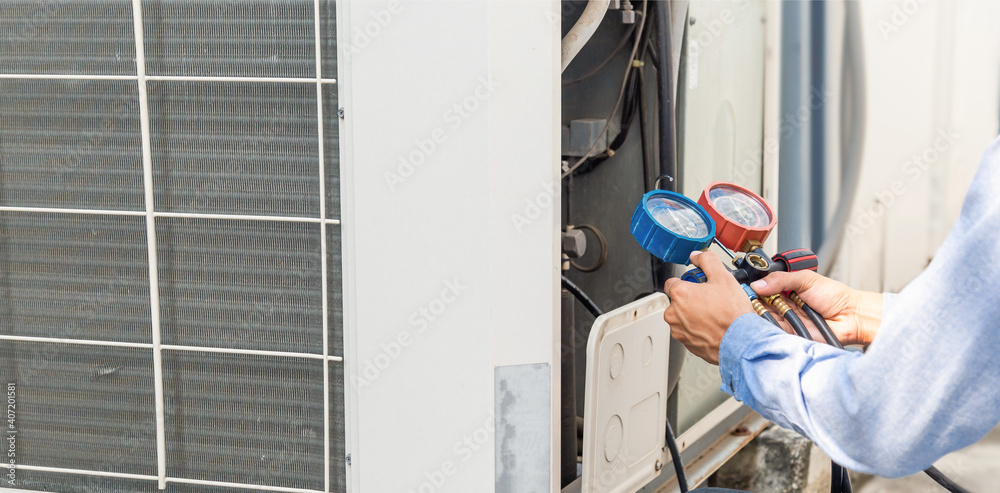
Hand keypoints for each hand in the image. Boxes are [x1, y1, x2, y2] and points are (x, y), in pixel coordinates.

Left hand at [663, 251, 753, 364]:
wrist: (741, 341)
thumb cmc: (732, 314)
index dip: (686, 282)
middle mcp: (674, 314)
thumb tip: (697, 255)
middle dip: (691, 299)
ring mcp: (679, 331)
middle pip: (678, 301)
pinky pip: (689, 332)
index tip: (697, 285)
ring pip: (683, 317)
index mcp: (679, 295)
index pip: (672, 282)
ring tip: (714, 314)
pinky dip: (698, 329)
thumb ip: (707, 261)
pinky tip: (713, 326)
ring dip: (694, 314)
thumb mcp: (723, 277)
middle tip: (711, 299)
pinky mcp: (687, 344)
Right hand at [750, 270, 882, 345]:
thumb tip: (757, 284)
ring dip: (759, 315)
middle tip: (749, 300)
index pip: (761, 289)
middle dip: (752, 303)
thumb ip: (781, 280)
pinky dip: (768, 328)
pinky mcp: (789, 334)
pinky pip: (773, 332)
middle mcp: (782, 305)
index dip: (752, 289)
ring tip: (758, 310)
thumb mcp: (805, 279)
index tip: (743, 288)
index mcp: (784, 290)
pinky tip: (766, 322)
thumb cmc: (835, 297)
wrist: (851, 316)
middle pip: (758, 304)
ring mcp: (785, 320)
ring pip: (763, 319)